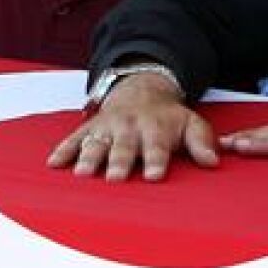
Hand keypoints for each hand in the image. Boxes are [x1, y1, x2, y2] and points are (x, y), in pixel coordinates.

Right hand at [46, 70, 216, 181]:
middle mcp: (128, 127)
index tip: (154, 176)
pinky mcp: (89, 128)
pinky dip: (63, 151)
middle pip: (122, 147)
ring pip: (95, 143)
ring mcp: (106, 127)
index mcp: (155, 128)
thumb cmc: (168, 117)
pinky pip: (73, 139)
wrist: (141, 89)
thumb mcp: (191, 123)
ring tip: (81, 175)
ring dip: (88, 158)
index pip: (156, 146)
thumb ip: (202, 142)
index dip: (155, 160)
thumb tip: (213, 162)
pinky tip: (53, 164)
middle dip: (118, 162)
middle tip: (114, 178)